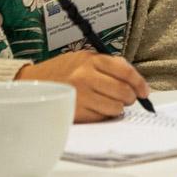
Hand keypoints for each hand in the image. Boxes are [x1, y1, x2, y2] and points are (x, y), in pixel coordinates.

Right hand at [16, 51, 151, 121]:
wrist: (32, 82)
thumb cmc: (63, 70)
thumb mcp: (85, 58)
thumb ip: (110, 65)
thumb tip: (135, 80)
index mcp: (91, 61)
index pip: (126, 72)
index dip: (140, 83)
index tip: (144, 91)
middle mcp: (85, 77)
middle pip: (123, 91)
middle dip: (130, 97)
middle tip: (127, 98)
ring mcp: (78, 96)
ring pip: (114, 107)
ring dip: (117, 107)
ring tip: (110, 102)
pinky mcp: (73, 111)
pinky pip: (100, 117)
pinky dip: (103, 115)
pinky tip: (97, 108)